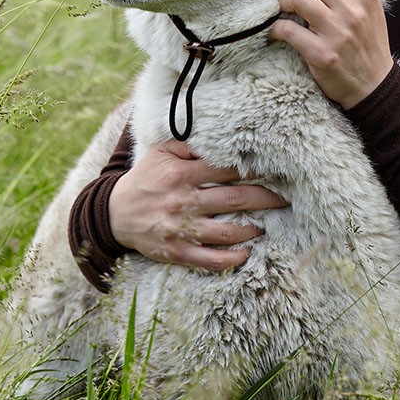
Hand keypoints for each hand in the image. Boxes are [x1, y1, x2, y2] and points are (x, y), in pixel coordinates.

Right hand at [107, 139, 287, 271]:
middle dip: (265, 198)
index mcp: (183, 175)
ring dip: (253, 228)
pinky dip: (231, 258)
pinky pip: (209, 260)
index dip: (253, 169)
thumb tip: (216, 139)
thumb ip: (188, 145)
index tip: (274, 168)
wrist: (114, 214)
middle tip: (284, 198)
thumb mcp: (161, 154)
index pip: (226, 170)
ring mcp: (182, 229)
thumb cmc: (144, 180)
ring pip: (227, 231)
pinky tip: (246, 253)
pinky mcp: (177, 252)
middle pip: (235, 199)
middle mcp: (185, 202)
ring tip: (266, 224)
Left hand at [271, 0, 394, 109]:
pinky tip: (279, 31)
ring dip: (285, 1)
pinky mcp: (321, 55)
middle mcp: (352, 10)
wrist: (374, 86)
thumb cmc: (368, 42)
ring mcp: (337, 33)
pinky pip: (287, 29)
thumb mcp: (370, 8)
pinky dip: (277, 29)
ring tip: (287, 9)